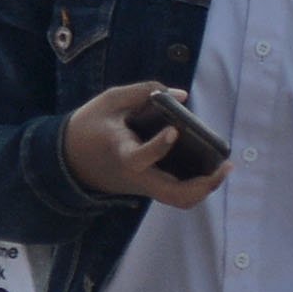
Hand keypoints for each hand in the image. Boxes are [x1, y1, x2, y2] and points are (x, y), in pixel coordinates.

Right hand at [62, 79, 227, 209]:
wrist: (68, 161)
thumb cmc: (89, 127)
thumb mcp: (109, 101)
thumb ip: (144, 92)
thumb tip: (182, 96)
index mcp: (121, 154)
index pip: (140, 157)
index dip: (159, 146)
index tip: (174, 130)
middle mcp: (136, 176)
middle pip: (173, 195)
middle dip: (203, 185)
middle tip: (225, 165)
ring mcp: (143, 186)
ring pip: (178, 199)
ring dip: (204, 188)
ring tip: (223, 166)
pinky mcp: (148, 186)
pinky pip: (176, 193)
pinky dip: (196, 184)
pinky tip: (211, 165)